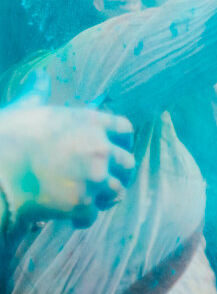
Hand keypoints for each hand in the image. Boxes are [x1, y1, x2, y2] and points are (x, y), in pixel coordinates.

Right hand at [0, 100, 134, 228]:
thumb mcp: (26, 108)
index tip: (115, 148)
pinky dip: (82, 218)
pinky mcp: (83, 203)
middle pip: (127, 163)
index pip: (125, 129)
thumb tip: (40, 75)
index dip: (122, 141)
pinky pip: (93, 215)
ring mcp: (94, 177)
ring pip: (116, 191)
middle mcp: (100, 148)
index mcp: (90, 122)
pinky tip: (70, 216)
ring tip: (88, 198)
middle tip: (103, 178)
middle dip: (118, 172)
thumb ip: (39, 93)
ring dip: (103, 196)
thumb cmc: (6, 136)